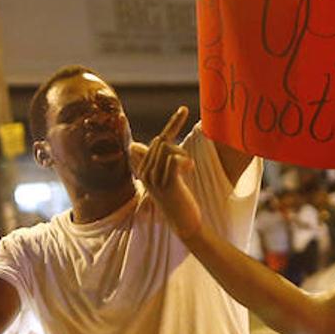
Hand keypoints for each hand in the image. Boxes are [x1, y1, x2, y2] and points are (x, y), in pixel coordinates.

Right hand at [140, 107, 201, 240]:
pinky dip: (185, 162)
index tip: (183, 109)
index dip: (172, 124)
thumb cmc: (179, 200)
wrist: (185, 224)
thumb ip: (161, 161)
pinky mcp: (166, 184)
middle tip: (189, 165)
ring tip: (189, 169)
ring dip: (183, 156)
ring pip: (168, 148)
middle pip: (163, 142)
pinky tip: (189, 171)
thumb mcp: (168, 179)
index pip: (156, 141)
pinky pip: (173, 159)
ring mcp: (154, 178)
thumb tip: (148, 143)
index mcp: (145, 169)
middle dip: (180, 148)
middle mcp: (146, 173)